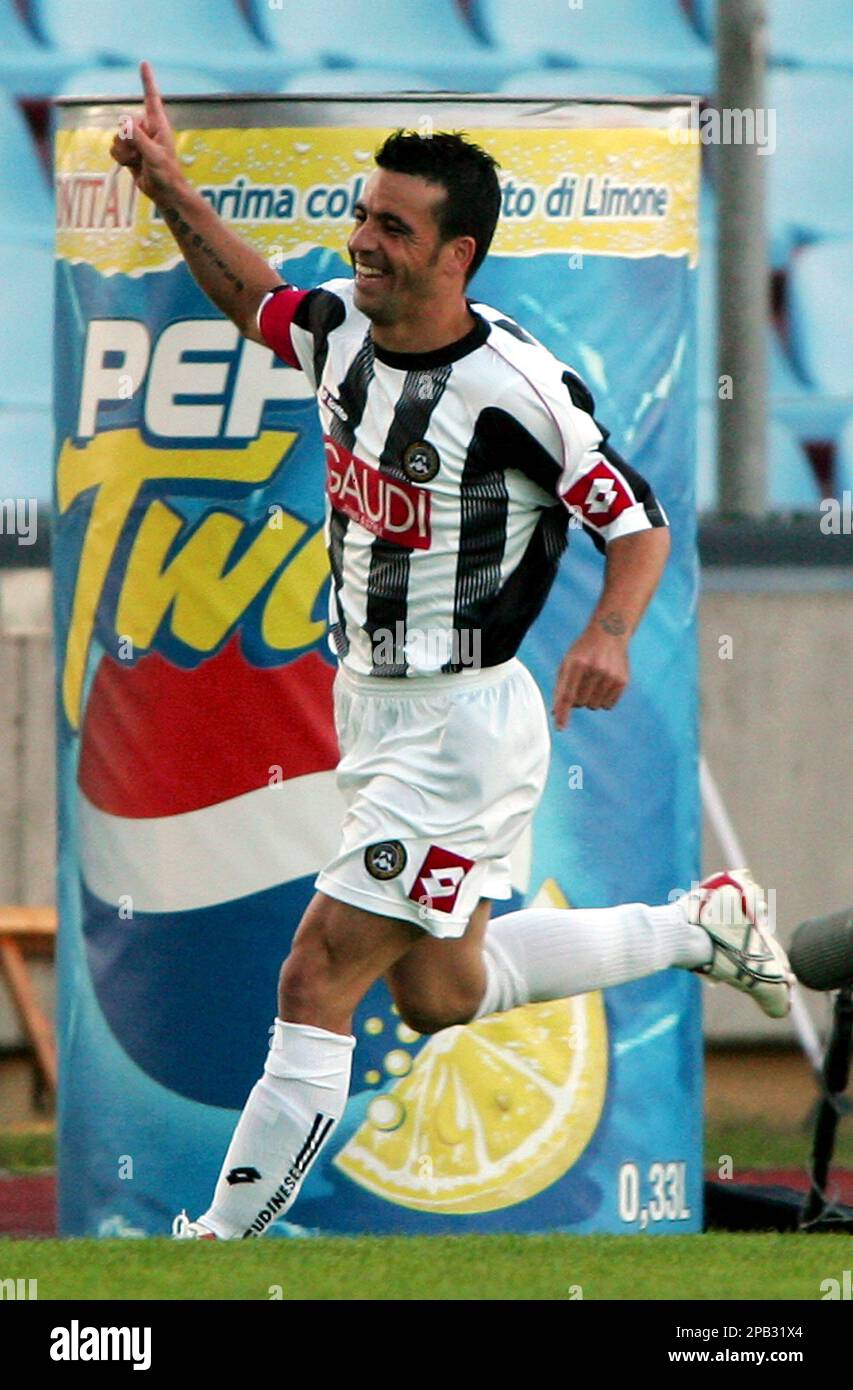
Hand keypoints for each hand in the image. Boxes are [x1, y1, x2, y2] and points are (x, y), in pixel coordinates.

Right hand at [110, 61, 181, 201]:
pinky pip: (114, 148)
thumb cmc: (167, 175)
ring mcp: (137, 140)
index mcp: (157, 125)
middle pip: (124, 123)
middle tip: (139, 155)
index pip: (151, 98)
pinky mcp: (130, 151)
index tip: (144, 63)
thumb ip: (139, 139)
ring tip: (136, 161)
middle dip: (126, 140)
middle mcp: (146, 129)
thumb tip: (126, 123)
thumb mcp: (154, 156)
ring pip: (117, 136)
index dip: (147, 81)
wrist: (164, 194)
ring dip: (122, 151)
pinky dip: (119, 158)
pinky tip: (130, 165)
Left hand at [552, 627, 628, 729]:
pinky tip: (604, 683)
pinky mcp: (622, 681)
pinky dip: (603, 699)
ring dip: (591, 699)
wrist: (610, 632)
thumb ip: (560, 688)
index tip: (560, 728)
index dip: (563, 713)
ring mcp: (610, 676)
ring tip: (594, 681)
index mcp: (576, 664)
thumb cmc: (583, 651)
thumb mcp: (567, 663)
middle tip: (582, 683)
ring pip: (594, 706)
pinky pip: (608, 705)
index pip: (567, 695)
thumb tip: (556, 713)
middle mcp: (594, 670)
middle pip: (580, 703)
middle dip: (577, 699)